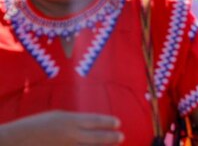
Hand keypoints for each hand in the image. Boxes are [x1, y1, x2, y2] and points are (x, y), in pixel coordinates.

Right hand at [0, 111, 122, 144]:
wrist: (15, 142)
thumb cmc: (35, 126)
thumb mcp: (57, 116)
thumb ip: (74, 120)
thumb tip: (90, 123)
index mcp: (70, 121)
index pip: (96, 121)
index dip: (109, 122)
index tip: (118, 123)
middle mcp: (72, 135)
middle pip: (98, 137)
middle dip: (111, 137)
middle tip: (121, 137)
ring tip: (112, 145)